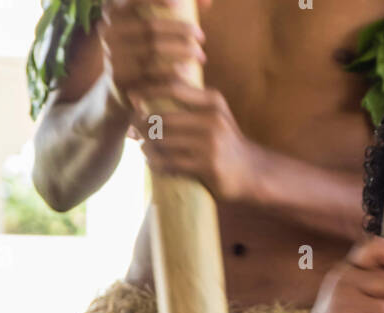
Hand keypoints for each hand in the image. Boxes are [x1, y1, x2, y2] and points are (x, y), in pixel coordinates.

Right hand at [101, 0, 207, 109]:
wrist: (122, 86)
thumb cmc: (144, 47)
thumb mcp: (148, 23)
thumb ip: (174, 8)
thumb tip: (206, 3)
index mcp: (112, 9)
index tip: (180, 4)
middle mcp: (108, 29)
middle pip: (150, 27)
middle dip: (181, 30)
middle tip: (201, 37)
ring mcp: (112, 55)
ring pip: (153, 50)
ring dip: (182, 52)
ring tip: (201, 55)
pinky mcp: (120, 78)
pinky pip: (151, 74)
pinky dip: (172, 73)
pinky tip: (188, 72)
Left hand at [133, 84, 254, 201]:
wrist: (253, 173)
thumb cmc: (226, 141)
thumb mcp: (215, 111)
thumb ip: (193, 94)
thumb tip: (168, 69)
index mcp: (213, 101)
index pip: (173, 87)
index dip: (148, 90)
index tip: (131, 96)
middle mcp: (212, 120)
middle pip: (164, 117)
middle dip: (142, 123)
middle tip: (133, 128)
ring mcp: (210, 145)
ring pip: (165, 141)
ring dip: (147, 145)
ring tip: (142, 146)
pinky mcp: (208, 167)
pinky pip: (172, 163)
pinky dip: (156, 163)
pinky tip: (151, 162)